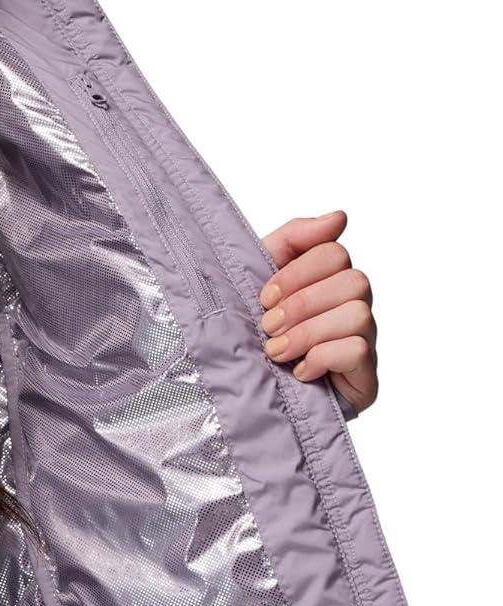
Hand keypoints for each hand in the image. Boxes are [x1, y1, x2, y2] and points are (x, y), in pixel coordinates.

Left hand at [257, 209, 377, 416]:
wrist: (238, 389)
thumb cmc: (249, 329)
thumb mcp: (257, 274)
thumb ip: (294, 238)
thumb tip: (340, 216)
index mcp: (328, 280)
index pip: (335, 252)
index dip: (297, 272)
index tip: (265, 297)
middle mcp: (353, 307)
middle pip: (355, 280)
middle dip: (302, 303)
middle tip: (269, 326)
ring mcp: (364, 342)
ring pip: (358, 314)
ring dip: (308, 332)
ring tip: (277, 351)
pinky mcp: (366, 378)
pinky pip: (358, 349)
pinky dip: (321, 357)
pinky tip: (300, 370)